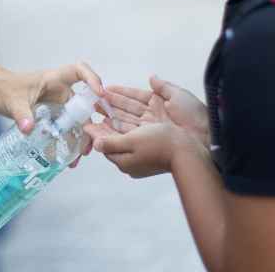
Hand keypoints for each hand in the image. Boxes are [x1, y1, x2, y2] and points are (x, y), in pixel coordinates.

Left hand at [0, 63, 104, 166]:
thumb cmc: (4, 87)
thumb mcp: (12, 101)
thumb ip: (21, 114)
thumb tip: (28, 128)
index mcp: (54, 79)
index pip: (79, 71)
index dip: (92, 79)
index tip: (99, 94)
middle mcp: (60, 91)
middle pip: (83, 103)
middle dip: (89, 122)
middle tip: (90, 141)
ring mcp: (57, 104)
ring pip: (76, 119)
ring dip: (80, 136)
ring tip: (79, 155)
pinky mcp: (52, 116)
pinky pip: (65, 128)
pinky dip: (67, 141)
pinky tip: (66, 156)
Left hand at [85, 121, 200, 178]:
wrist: (187, 151)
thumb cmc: (159, 144)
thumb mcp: (132, 142)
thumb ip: (112, 143)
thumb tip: (94, 144)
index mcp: (124, 161)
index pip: (104, 146)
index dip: (95, 132)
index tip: (87, 122)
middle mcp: (131, 162)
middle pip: (113, 142)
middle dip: (104, 128)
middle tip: (95, 114)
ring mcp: (141, 158)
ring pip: (123, 138)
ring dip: (115, 125)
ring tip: (106, 113)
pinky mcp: (151, 152)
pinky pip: (134, 138)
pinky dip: (127, 128)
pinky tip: (125, 120)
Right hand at [102, 76, 209, 148]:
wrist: (204, 137)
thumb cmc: (194, 114)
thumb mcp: (180, 95)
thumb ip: (163, 87)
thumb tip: (151, 78)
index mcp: (160, 103)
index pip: (136, 97)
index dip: (121, 93)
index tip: (106, 89)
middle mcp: (152, 116)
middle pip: (128, 109)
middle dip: (111, 104)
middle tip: (95, 101)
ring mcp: (149, 128)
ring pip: (126, 120)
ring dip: (111, 116)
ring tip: (96, 111)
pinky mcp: (148, 139)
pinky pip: (129, 132)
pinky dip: (117, 128)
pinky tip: (106, 124)